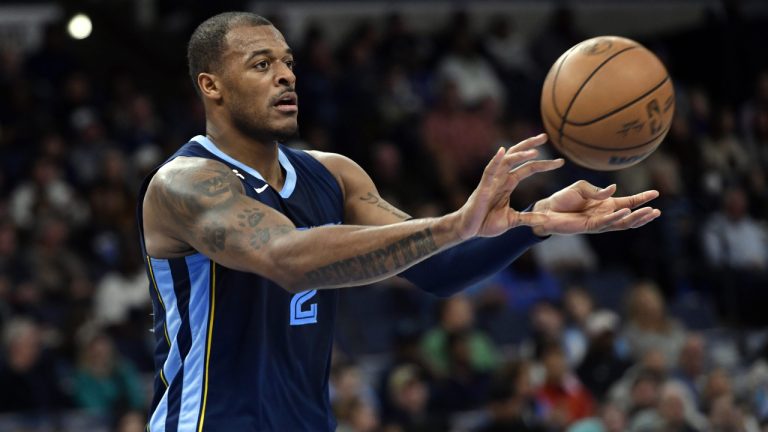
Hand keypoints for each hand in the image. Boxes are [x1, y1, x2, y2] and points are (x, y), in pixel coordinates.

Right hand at [455, 134, 562, 238]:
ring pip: (506, 161)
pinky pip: (489, 171)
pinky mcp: (482, 187)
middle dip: (530, 145)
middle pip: (517, 156)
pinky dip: (495, 160)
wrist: (468, 230)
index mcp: (508, 184)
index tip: (560, 161)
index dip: (543, 164)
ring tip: (535, 150)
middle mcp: (500, 178)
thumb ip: (528, 218)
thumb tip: (546, 220)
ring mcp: (491, 181)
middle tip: (545, 136)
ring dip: (519, 154)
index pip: (528, 168)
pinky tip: (501, 151)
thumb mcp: (512, 220)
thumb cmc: (485, 223)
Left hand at [531, 180, 660, 236]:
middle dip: (644, 214)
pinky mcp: (590, 227)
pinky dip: (617, 217)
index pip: (628, 202)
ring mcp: (599, 222)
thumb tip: (613, 189)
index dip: (642, 198)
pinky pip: (607, 223)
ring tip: (650, 213)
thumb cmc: (564, 199)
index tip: (656, 193)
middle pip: (630, 216)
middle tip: (657, 211)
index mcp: (606, 204)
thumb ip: (597, 190)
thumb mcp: (581, 188)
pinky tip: (627, 213)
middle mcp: (605, 214)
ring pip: (622, 223)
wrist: (547, 209)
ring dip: (636, 218)